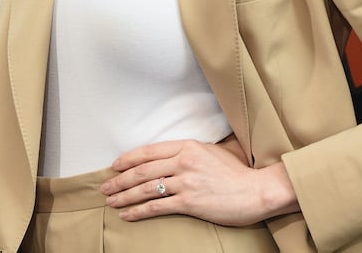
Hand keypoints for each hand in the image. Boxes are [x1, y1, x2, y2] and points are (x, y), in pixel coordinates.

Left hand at [101, 135, 297, 224]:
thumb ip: (191, 153)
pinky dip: (138, 211)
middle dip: (120, 180)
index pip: (150, 151)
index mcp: (189, 146)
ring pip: (146, 188)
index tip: (115, 166)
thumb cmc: (237, 173)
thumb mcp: (213, 152)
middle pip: (143, 170)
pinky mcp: (189, 202)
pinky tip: (128, 215)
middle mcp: (185, 161)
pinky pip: (156, 206)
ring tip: (112, 202)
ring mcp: (186, 182)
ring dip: (124, 196)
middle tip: (105, 187)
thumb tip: (171, 157)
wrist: (255, 191)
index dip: (129, 159)